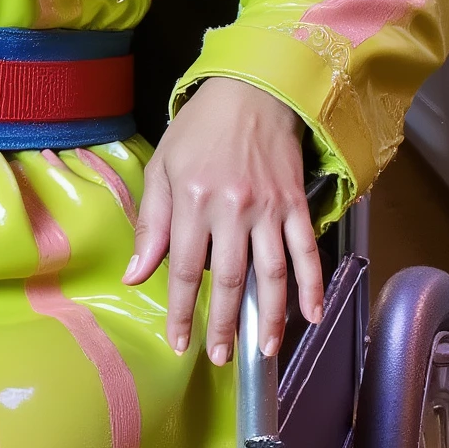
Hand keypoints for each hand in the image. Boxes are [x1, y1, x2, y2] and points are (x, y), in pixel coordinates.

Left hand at [123, 78, 323, 363]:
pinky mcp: (295, 203)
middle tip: (221, 357)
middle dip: (224, 325)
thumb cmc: (200, 129)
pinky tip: (312, 315)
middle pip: (229, 280)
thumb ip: (151, 226)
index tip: (180, 343)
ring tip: (264, 350)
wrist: (253, 89)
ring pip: (272, 273)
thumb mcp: (161, 169)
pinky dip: (312, 285)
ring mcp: (269, 208)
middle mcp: (232, 210)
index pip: (186, 270)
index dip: (183, 312)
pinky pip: (306, 250)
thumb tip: (136, 276)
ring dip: (269, 316)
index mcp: (193, 202)